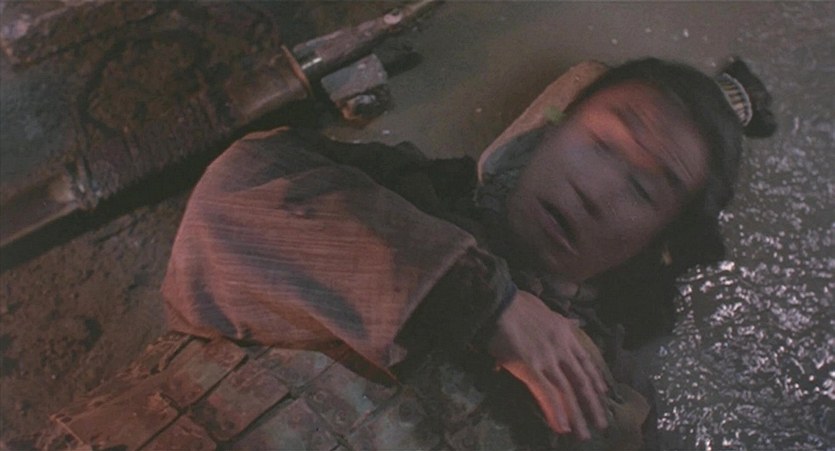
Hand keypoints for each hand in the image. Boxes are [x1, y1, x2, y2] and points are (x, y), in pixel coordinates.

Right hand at [487, 290, 608, 438]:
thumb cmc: (517, 304)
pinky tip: (561, 426)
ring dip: (576, 415)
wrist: (498, 303)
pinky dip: (555, 411)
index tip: (604, 393)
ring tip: (583, 433)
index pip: (585, 361)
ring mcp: (547, 358)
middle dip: (592, 404)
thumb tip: (574, 323)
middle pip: (581, 380)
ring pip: (567, 391)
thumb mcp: (547, 309)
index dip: (596, 378)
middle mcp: (561, 347)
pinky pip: (546, 393)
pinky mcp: (530, 366)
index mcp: (565, 333)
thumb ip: (561, 320)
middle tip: (601, 424)